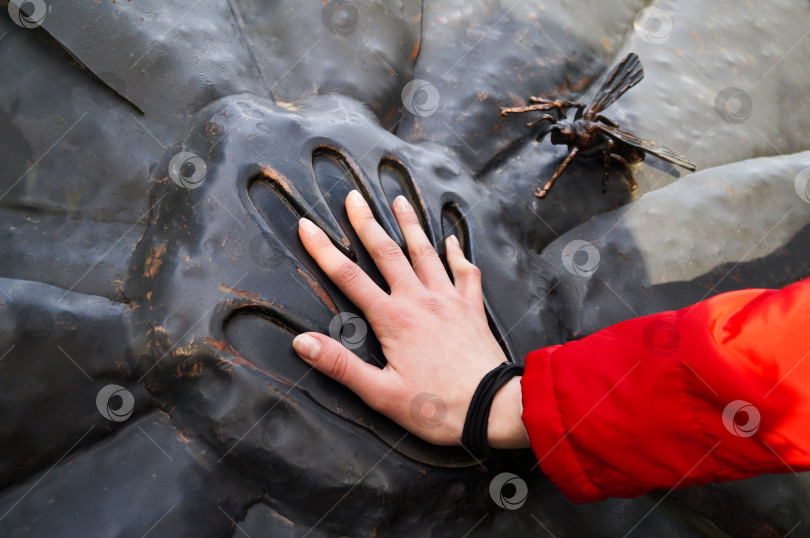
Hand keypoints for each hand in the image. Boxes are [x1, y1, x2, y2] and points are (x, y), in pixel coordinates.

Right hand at [292, 190, 528, 449]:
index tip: (307, 226)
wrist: (493, 408)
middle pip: (387, 253)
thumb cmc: (436, 407)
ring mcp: (449, 300)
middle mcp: (420, 300)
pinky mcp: (471, 309)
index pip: (349, 277)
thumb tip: (302, 342)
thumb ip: (341, 366)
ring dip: (410, 224)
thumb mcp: (381, 393)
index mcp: (393, 319)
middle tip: (354, 197)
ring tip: (399, 199)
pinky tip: (452, 240)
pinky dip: (457, 253)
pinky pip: (465, 272)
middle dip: (367, 223)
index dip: (323, 250)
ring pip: (426, 252)